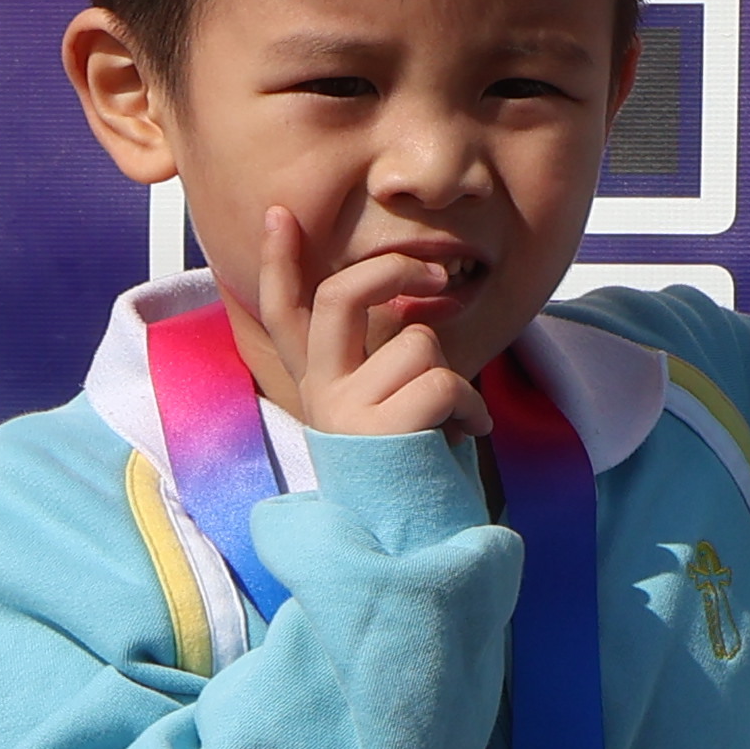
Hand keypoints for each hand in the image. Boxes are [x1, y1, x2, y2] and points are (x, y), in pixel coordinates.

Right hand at [247, 206, 488, 440]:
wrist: (412, 536)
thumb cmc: (410, 458)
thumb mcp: (383, 399)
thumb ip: (376, 354)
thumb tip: (408, 297)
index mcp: (317, 379)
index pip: (283, 310)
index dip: (277, 261)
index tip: (279, 212)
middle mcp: (320, 391)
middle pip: (339, 297)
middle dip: (392, 270)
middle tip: (435, 275)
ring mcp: (346, 411)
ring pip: (416, 342)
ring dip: (452, 374)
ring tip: (447, 416)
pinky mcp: (381, 431)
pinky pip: (444, 382)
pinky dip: (472, 406)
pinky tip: (467, 431)